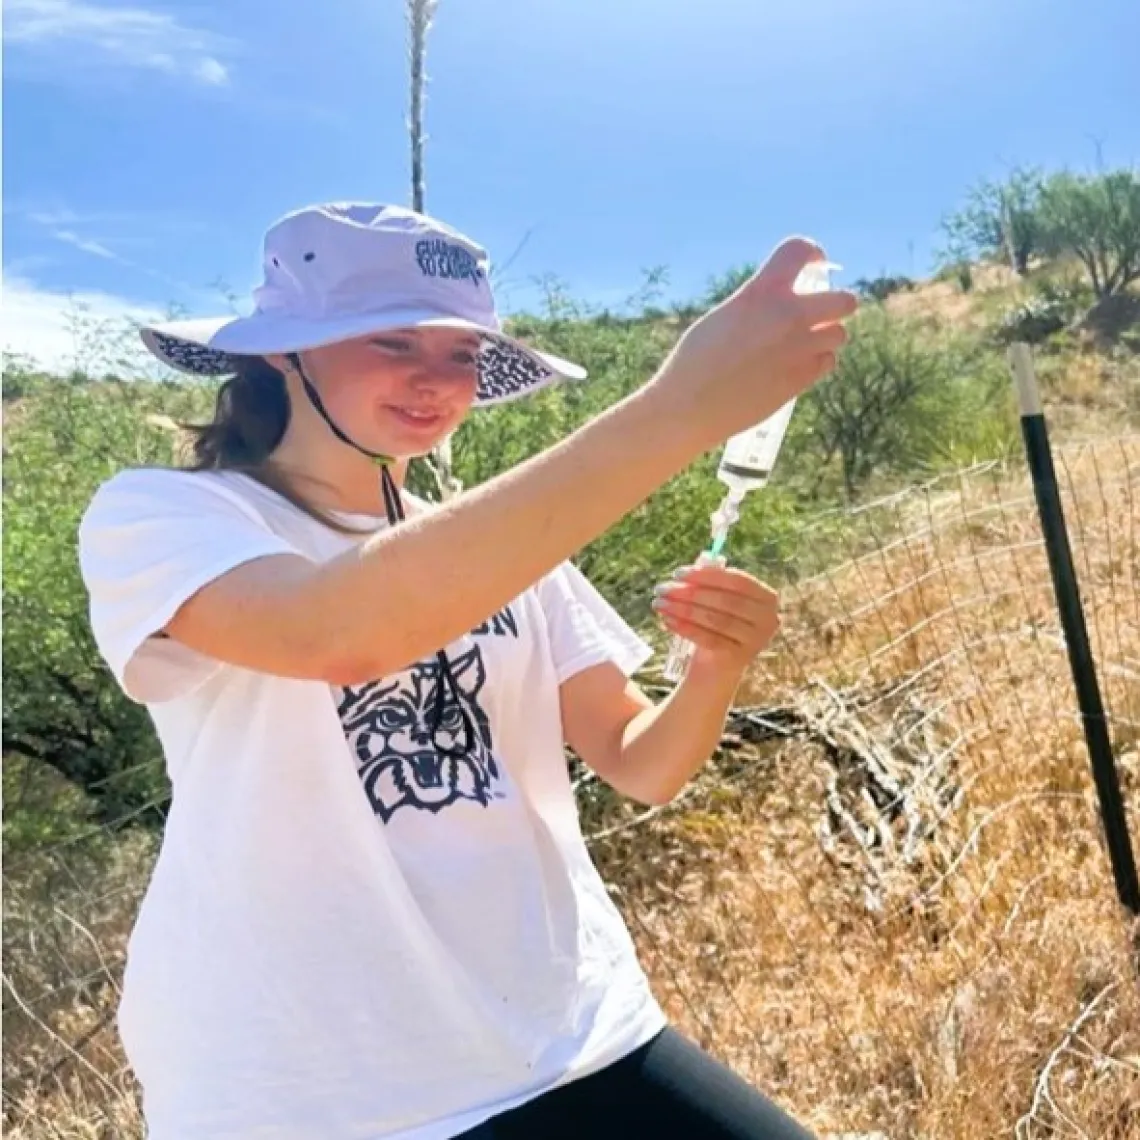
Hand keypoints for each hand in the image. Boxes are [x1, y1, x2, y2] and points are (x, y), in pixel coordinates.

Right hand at [649, 238, 857, 449]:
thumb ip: (758, 304)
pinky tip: (795, 366)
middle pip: (844, 299)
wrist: (690, 406)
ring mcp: (798, 349)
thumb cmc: (696, 361)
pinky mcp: (800, 379)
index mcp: (761, 292)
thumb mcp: (724, 316)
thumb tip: (782, 303)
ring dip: (825, 336)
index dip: (812, 253)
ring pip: (839, 334)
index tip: (812, 265)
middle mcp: (787, 315)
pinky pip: (827, 362)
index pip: (801, 250)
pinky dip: (816, 362)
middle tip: (818, 312)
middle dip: (835, 304)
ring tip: (802, 344)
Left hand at [653, 559, 778, 676]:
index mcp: (767, 597)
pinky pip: (709, 639)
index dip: (706, 575)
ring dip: (683, 610)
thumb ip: (709, 583)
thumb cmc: (717, 621)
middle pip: (725, 601)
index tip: (677, 573)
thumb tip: (685, 573)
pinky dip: (686, 628)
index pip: (737, 581)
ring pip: (716, 620)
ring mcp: (756, 641)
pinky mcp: (739, 658)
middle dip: (690, 593)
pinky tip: (667, 620)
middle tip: (662, 589)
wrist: (718, 664)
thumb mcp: (718, 600)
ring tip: (659, 603)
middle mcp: (768, 619)